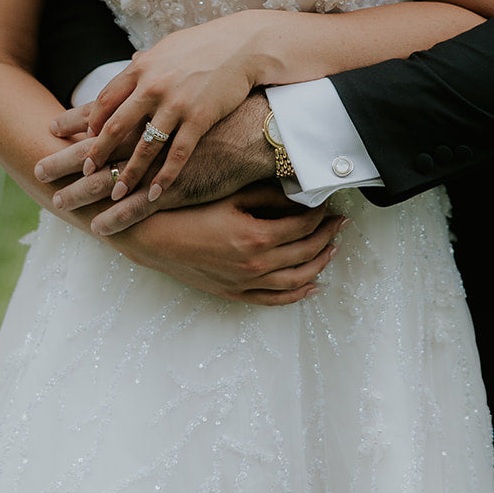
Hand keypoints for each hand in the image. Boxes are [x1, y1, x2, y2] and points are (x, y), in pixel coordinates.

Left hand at [41, 14, 271, 203]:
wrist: (245, 45)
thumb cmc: (206, 45)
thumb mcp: (168, 47)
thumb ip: (147, 62)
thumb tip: (131, 64)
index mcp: (141, 67)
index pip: (105, 100)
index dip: (90, 123)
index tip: (81, 139)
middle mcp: (153, 86)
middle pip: (115, 126)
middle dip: (98, 153)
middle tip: (85, 172)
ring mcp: (176, 103)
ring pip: (144, 147)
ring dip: (128, 173)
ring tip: (114, 193)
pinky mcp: (200, 118)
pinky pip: (177, 154)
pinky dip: (164, 176)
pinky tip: (154, 194)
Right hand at [112, 183, 346, 304]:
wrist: (153, 238)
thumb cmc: (188, 210)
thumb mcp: (230, 195)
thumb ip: (267, 195)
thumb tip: (298, 192)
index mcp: (256, 238)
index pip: (303, 226)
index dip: (320, 214)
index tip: (328, 202)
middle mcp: (255, 266)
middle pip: (305, 252)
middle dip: (327, 236)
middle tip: (341, 222)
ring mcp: (245, 284)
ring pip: (296, 280)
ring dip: (319, 264)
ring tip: (333, 249)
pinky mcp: (234, 293)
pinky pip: (274, 300)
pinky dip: (297, 294)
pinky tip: (311, 286)